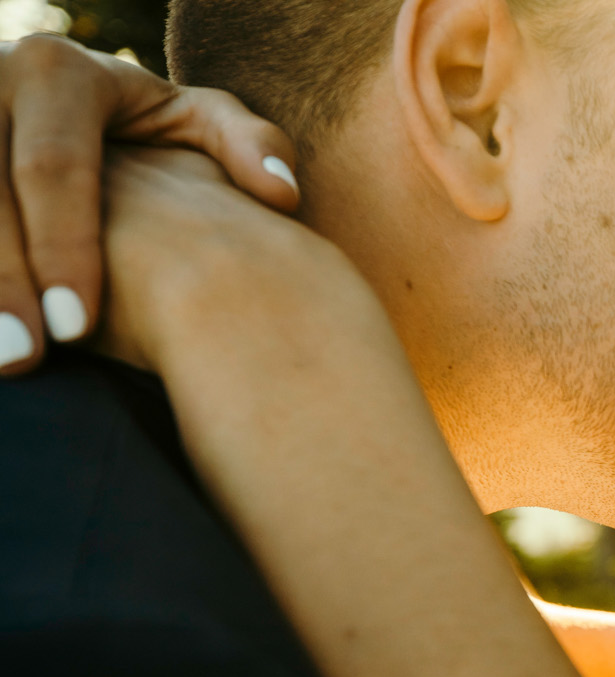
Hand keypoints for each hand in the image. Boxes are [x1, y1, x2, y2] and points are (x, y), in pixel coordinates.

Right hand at [0, 34, 298, 373]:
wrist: (65, 99)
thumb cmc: (151, 128)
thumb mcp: (197, 121)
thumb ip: (247, 146)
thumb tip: (283, 195)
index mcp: (60, 73)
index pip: (55, 168)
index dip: (61, 247)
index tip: (78, 325)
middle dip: (4, 279)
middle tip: (26, 356)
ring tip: (5, 361)